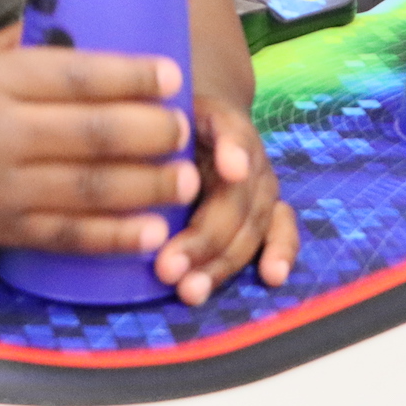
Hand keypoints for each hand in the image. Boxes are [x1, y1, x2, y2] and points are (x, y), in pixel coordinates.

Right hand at [0, 25, 199, 253]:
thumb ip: (24, 42)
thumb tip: (85, 17)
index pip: (79, 74)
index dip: (133, 76)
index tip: (172, 73)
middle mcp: (1, 133)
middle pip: (95, 134)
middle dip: (153, 132)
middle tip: (187, 128)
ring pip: (89, 189)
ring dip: (147, 186)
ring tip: (186, 179)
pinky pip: (64, 236)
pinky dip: (112, 236)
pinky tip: (149, 233)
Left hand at [153, 87, 298, 303]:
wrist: (203, 119)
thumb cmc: (168, 124)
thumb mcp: (156, 115)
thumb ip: (149, 131)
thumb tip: (122, 149)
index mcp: (219, 122)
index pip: (230, 133)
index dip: (233, 151)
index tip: (232, 170)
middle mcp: (247, 155)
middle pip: (233, 199)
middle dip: (203, 238)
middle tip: (166, 268)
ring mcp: (261, 185)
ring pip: (251, 226)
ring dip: (222, 262)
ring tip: (191, 290)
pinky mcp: (269, 210)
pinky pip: (282, 230)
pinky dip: (280, 252)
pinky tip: (272, 275)